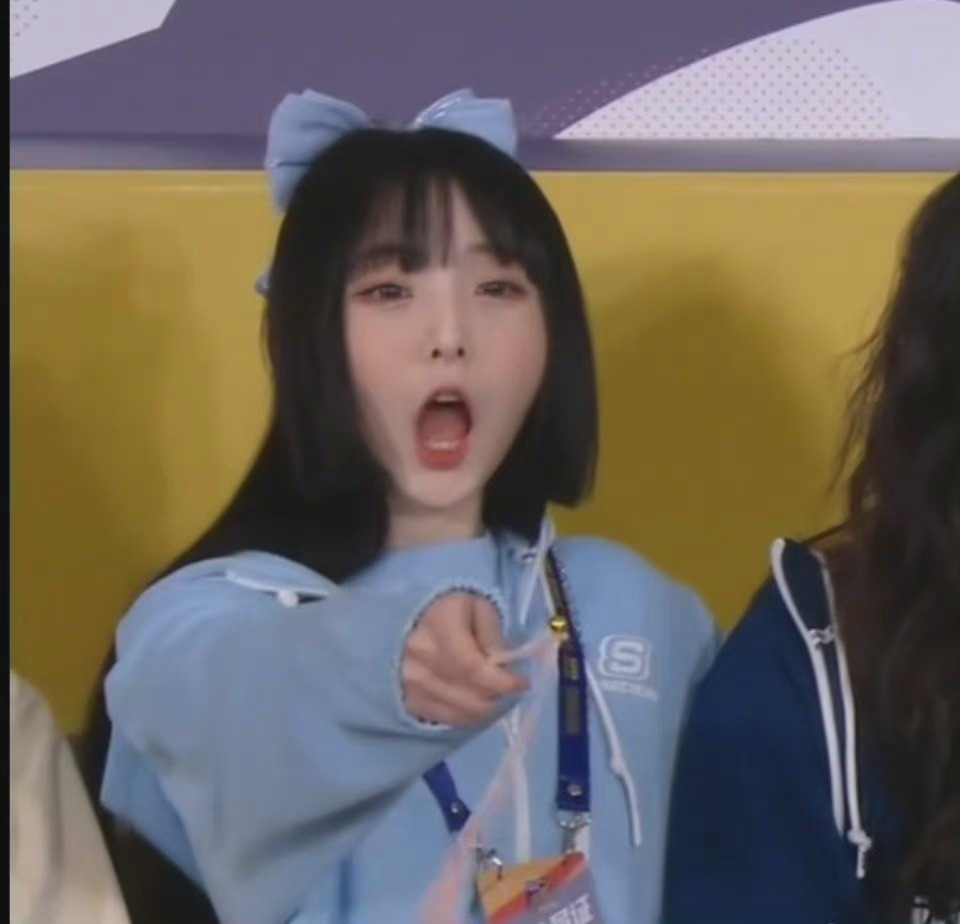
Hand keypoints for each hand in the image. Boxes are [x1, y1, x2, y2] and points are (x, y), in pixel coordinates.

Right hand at [402, 593, 528, 726]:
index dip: (502, 682)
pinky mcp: (411, 702)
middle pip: (469, 696)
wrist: (415, 617)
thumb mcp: (481, 606)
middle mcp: (419, 659)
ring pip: (461, 713)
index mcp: (438, 626)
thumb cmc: (455, 609)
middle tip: (507, 685)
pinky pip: (448, 720)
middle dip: (497, 695)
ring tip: (492, 690)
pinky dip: (468, 715)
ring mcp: (411, 684)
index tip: (522, 682)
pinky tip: (475, 699)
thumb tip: (502, 666)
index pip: (473, 668)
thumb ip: (493, 635)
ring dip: (485, 707)